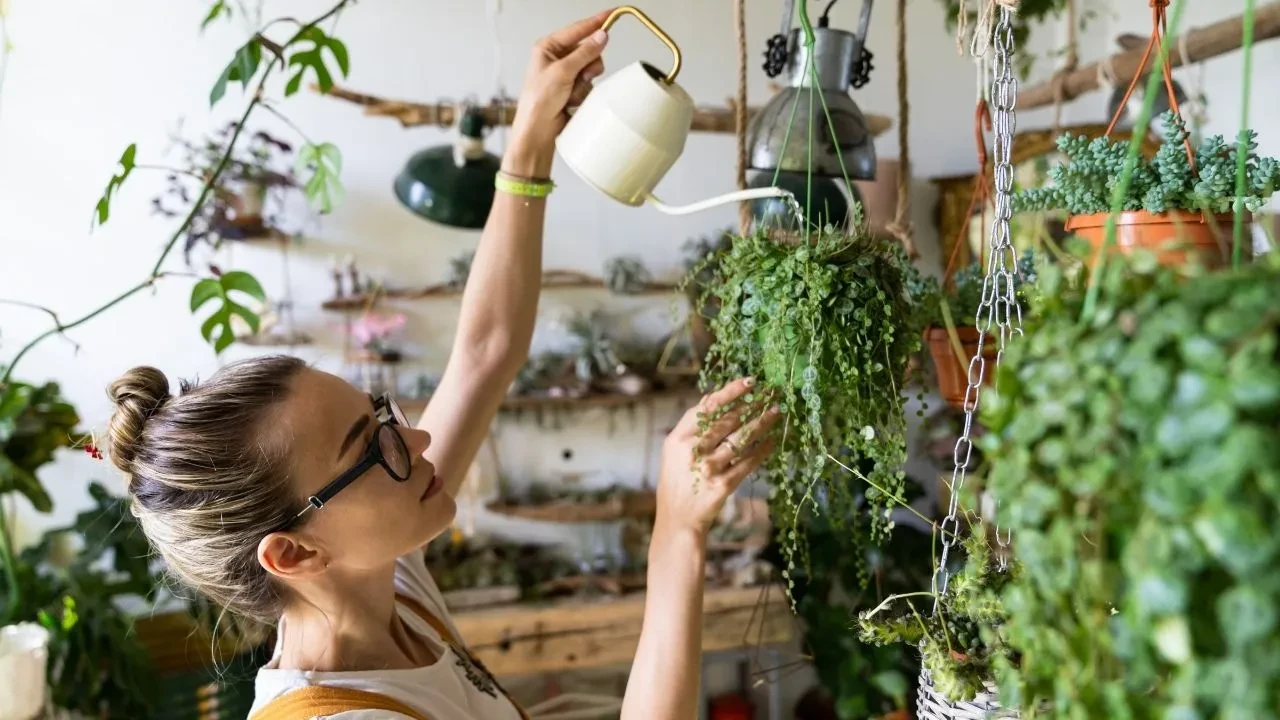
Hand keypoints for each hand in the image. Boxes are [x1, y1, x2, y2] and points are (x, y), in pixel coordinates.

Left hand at [504, 8, 612, 176]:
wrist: (537, 132)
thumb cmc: (538, 102)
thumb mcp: (562, 72)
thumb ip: (584, 53)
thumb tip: (601, 36)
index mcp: (548, 47)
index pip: (578, 29)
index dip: (597, 22)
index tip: (614, 14)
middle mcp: (557, 58)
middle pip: (589, 50)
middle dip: (588, 65)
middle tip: (581, 76)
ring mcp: (566, 74)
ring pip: (592, 69)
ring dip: (585, 83)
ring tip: (571, 94)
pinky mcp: (572, 89)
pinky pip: (590, 85)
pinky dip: (583, 94)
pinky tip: (570, 102)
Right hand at [656, 378, 781, 537]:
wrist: (677, 519)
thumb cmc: (677, 480)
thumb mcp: (674, 450)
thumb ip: (691, 425)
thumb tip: (711, 395)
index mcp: (678, 439)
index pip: (707, 408)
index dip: (730, 392)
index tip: (750, 381)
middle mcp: (692, 452)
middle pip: (728, 421)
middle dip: (752, 405)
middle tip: (772, 394)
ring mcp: (708, 469)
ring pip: (741, 440)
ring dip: (762, 423)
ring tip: (776, 412)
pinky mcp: (723, 486)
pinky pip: (748, 463)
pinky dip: (762, 451)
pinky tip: (773, 441)